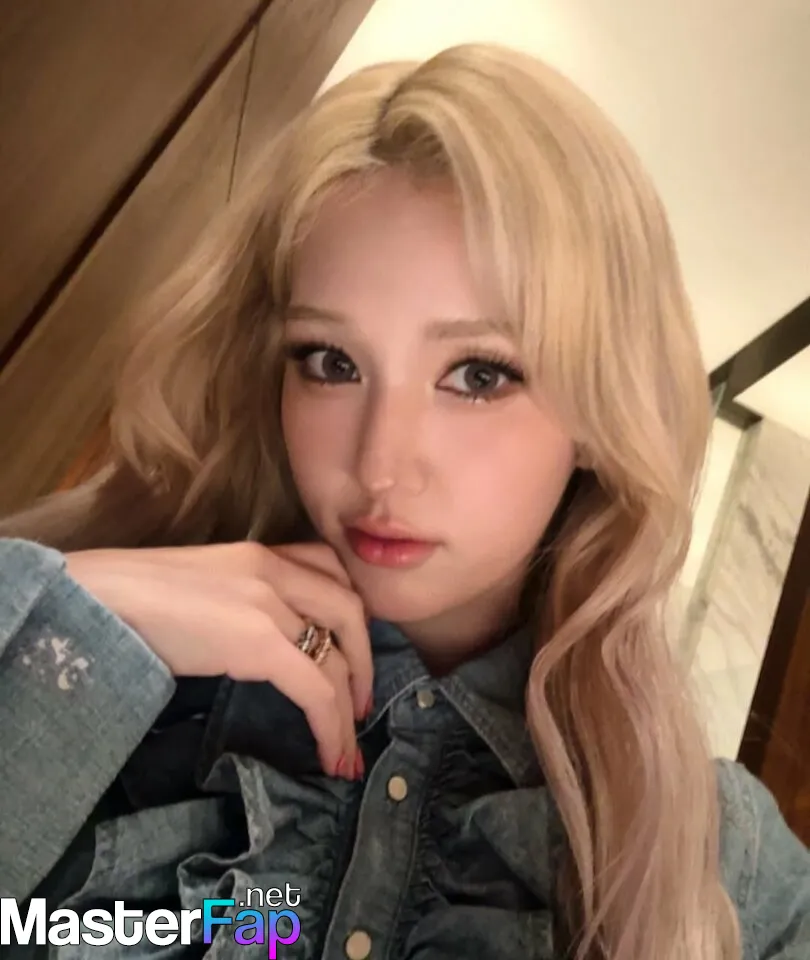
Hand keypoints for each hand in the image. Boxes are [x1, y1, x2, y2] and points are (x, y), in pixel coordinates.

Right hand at [65, 541, 372, 778]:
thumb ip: (238, 602)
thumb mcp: (199, 586)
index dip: (351, 618)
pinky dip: (331, 726)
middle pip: (350, 610)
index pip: (331, 570)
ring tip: (347, 750)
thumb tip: (255, 645)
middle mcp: (274, 568)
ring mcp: (269, 602)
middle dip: (365, 663)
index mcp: (259, 552)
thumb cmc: (128, 598)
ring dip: (349, 708)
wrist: (92, 597)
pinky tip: (330, 757)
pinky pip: (316, 689)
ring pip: (338, 656)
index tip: (349, 657)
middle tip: (360, 708)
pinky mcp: (258, 640)